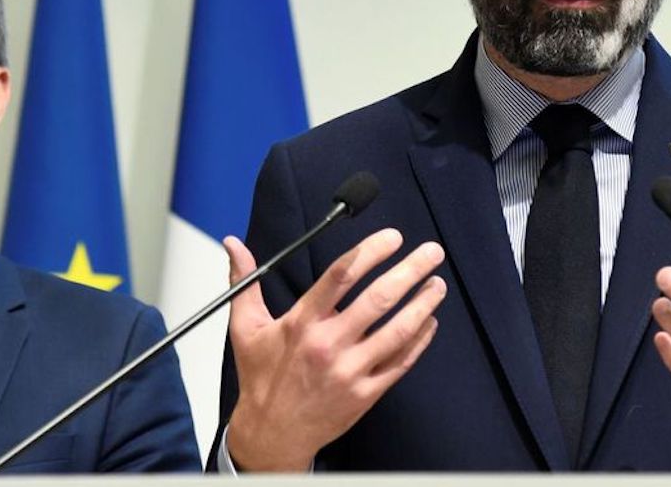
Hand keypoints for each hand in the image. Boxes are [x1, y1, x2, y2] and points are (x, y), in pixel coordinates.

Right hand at [224, 229, 446, 470]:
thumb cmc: (261, 378)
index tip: (392, 237)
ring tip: (437, 283)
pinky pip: (401, 362)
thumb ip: (245, 281)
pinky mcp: (366, 393)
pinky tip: (430, 321)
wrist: (271, 434)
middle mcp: (329, 344)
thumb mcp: (245, 327)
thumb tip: (233, 244)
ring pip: (397, 331)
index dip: (371, 251)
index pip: (342, 276)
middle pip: (378, 299)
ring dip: (422, 304)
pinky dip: (420, 340)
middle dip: (410, 270)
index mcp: (302, 322)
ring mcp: (351, 370)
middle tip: (431, 252)